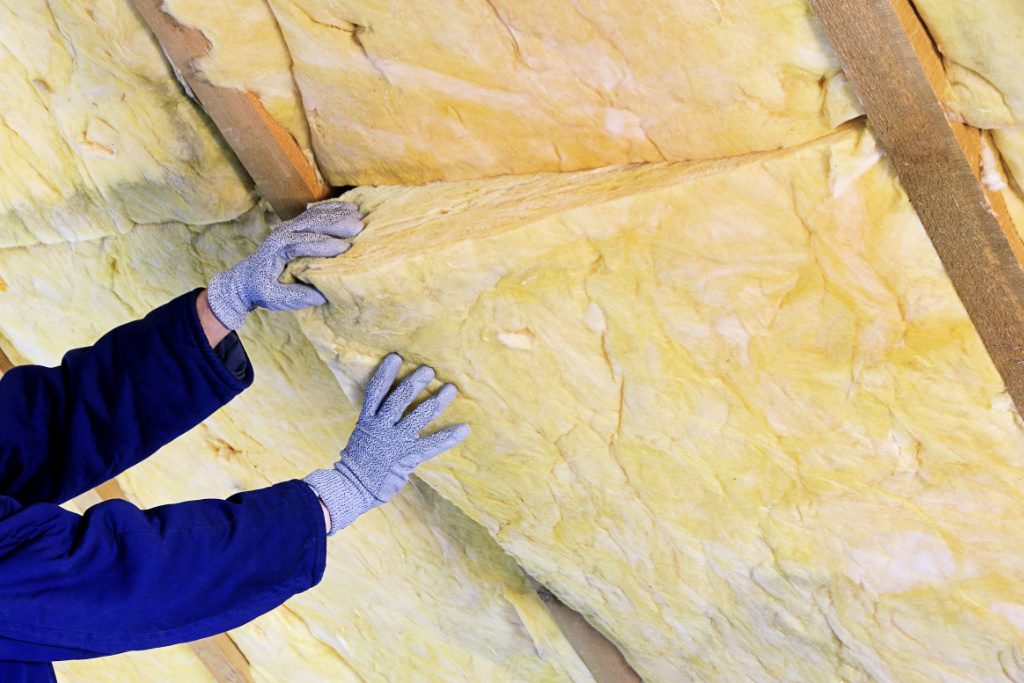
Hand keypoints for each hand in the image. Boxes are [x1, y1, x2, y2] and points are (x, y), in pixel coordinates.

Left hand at [206, 201, 362, 329]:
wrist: (245, 279)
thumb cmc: (260, 290)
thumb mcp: (272, 299)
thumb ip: (295, 297)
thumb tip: (321, 295)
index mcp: (278, 248)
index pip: (304, 243)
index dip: (325, 245)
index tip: (346, 248)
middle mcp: (283, 232)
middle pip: (312, 223)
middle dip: (337, 223)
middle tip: (359, 227)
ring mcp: (289, 226)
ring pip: (316, 215)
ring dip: (338, 213)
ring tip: (360, 214)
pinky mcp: (295, 225)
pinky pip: (315, 212)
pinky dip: (333, 208)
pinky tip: (349, 207)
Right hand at [303, 353, 469, 535]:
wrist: (352, 487)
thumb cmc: (359, 462)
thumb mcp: (363, 435)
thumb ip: (376, 421)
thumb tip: (388, 406)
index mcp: (368, 420)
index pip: (375, 391)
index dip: (385, 373)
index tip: (395, 357)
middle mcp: (381, 427)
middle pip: (398, 399)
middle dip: (414, 382)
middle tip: (430, 369)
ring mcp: (394, 441)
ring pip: (417, 416)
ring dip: (435, 401)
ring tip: (450, 389)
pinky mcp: (407, 456)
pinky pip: (431, 444)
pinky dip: (449, 436)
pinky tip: (464, 428)